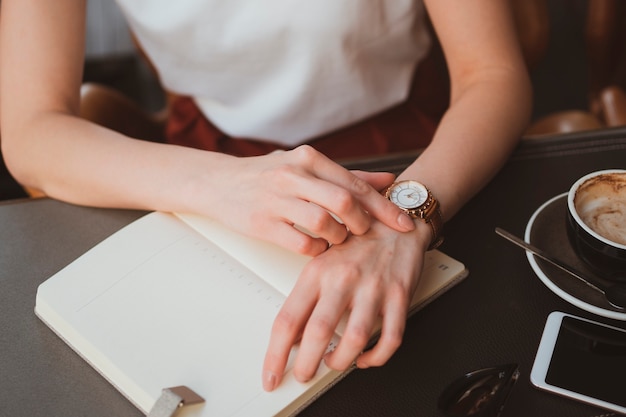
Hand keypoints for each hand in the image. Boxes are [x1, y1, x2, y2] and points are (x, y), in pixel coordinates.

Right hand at [206, 145, 414, 255]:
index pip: (355, 183)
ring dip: (338, 237)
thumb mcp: (305, 167)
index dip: (384, 206)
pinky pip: (301, 242)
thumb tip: (388, 181)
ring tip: (336, 239)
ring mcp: (276, 199)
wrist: (218, 183)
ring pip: (324, 222)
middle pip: (344, 201)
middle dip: (363, 222)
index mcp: (308, 158)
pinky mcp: (262, 223)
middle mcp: (292, 175)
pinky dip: (317, 250)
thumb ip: (346, 175)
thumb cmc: (267, 176)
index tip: (405, 223)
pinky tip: (317, 247)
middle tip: (364, 233)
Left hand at [261, 219, 430, 390]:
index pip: (287, 320)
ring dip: (341, 361)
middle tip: (303, 375)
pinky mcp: (399, 295)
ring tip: (333, 363)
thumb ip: (306, 297)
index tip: (270, 375)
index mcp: (317, 272)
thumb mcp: (322, 263)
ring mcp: (372, 288)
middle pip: (318, 332)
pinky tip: (366, 357)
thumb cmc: (357, 243)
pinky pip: (390, 337)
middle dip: (306, 365)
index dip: (275, 354)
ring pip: (354, 339)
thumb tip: (291, 336)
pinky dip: (377, 356)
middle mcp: (343, 280)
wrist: (396, 221)